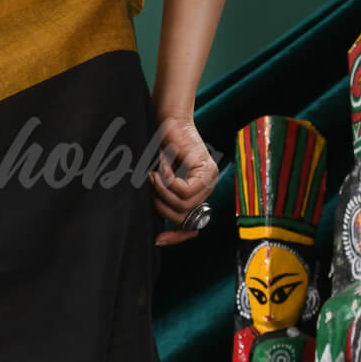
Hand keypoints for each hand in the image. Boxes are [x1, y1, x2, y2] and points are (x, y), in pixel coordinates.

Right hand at [149, 113, 218, 246]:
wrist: (168, 121)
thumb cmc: (160, 148)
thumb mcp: (161, 181)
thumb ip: (163, 199)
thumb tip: (158, 230)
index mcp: (197, 194)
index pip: (191, 226)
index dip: (176, 236)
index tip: (158, 240)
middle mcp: (208, 189)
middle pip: (184, 216)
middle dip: (162, 206)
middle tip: (151, 186)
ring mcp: (210, 180)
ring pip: (184, 204)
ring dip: (163, 192)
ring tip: (154, 176)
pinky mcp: (207, 170)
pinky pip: (184, 190)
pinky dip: (168, 181)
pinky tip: (162, 168)